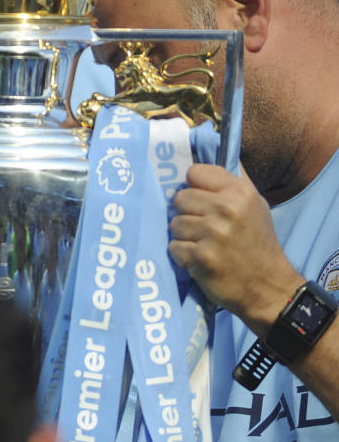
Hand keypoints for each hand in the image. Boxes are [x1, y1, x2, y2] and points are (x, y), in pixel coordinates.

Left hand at [168, 164, 303, 332]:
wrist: (268, 287)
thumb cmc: (258, 244)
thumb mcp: (256, 205)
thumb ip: (233, 180)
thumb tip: (211, 153)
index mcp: (239, 192)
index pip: (194, 173)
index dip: (194, 187)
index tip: (202, 202)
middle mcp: (226, 209)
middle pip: (179, 198)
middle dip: (187, 214)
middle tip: (203, 228)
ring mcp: (212, 233)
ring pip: (173, 223)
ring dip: (184, 237)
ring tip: (203, 245)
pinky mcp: (200, 257)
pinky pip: (173, 247)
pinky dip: (182, 256)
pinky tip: (199, 260)